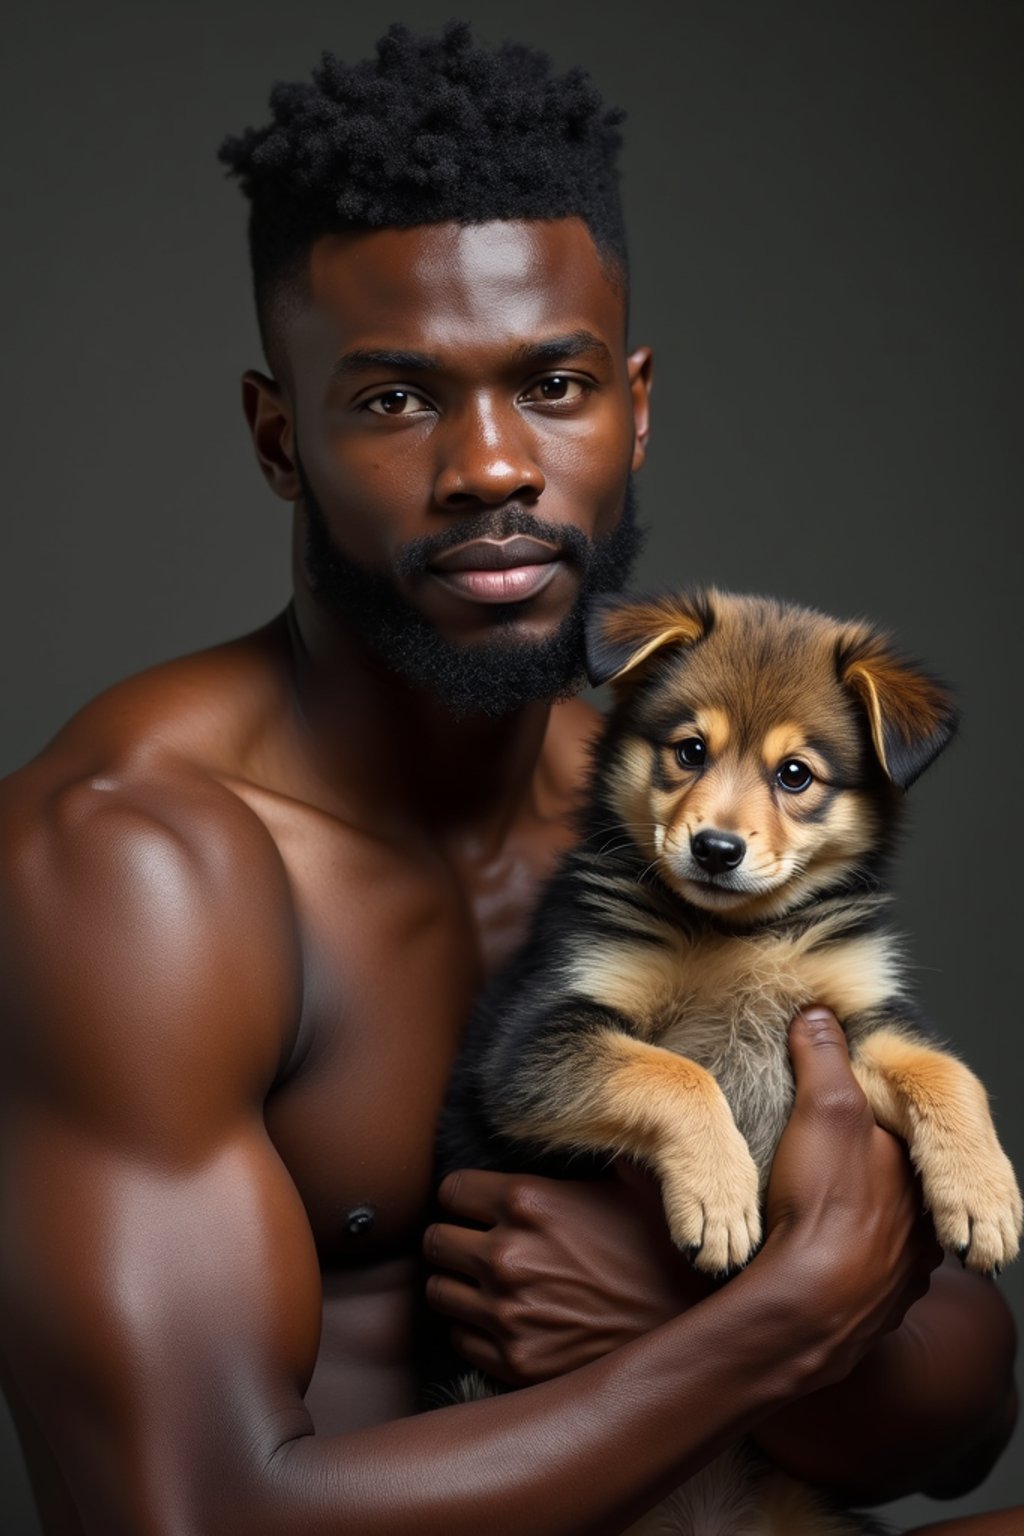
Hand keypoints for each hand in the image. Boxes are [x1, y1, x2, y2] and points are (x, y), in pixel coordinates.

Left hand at [423, 1162, 715, 1385]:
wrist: (693, 1334)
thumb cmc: (664, 1251)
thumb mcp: (635, 1182)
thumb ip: (598, 1143)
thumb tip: (593, 1101)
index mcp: (529, 1201)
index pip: (451, 1190)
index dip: (466, 1196)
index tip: (479, 1205)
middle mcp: (507, 1255)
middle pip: (436, 1241)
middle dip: (456, 1239)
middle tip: (480, 1244)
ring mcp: (507, 1312)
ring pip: (439, 1292)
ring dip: (460, 1284)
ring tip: (489, 1282)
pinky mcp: (512, 1361)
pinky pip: (460, 1337)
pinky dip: (475, 1327)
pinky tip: (506, 1317)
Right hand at [759, 1007, 942, 1389]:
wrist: (804, 1303)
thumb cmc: (821, 1201)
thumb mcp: (822, 1107)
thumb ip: (824, 1057)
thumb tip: (820, 1011)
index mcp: (920, 1180)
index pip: (906, 1143)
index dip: (871, 1128)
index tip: (838, 1126)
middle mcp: (925, 1233)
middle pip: (898, 1194)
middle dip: (868, 1182)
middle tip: (823, 1171)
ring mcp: (903, 1281)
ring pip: (886, 1243)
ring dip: (858, 1230)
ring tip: (815, 1217)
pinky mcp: (874, 1317)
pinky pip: (863, 1285)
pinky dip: (842, 1271)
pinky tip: (812, 1261)